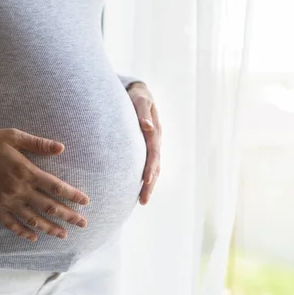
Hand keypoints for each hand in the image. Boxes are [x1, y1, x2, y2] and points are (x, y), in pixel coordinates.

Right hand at [0, 128, 89, 241]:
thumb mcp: (13, 136)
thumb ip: (38, 144)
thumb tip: (61, 148)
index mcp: (25, 171)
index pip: (55, 187)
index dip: (72, 195)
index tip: (85, 201)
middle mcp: (18, 189)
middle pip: (48, 206)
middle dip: (68, 215)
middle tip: (83, 223)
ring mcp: (6, 200)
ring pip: (32, 219)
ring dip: (50, 227)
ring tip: (64, 234)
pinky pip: (11, 224)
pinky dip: (23, 232)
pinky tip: (34, 237)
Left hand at [127, 82, 161, 204]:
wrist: (139, 93)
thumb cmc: (137, 97)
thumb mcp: (140, 101)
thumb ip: (143, 114)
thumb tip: (149, 127)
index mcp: (155, 132)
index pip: (154, 153)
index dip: (151, 167)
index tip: (146, 181)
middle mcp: (155, 141)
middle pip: (155, 166)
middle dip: (150, 183)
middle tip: (143, 200)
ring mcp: (152, 145)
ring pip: (153, 168)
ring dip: (149, 184)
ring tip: (142, 201)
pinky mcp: (146, 147)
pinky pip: (147, 164)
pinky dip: (146, 177)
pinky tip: (139, 188)